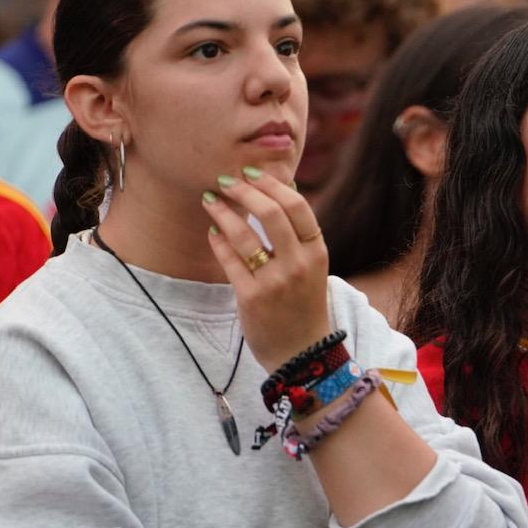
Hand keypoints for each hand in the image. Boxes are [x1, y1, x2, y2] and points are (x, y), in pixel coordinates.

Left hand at [202, 167, 330, 371]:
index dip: (272, 184)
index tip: (252, 173)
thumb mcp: (312, 267)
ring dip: (222, 211)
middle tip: (225, 181)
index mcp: (317, 252)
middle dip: (244, 190)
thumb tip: (280, 190)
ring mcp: (276, 281)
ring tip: (209, 199)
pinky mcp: (252, 297)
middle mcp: (299, 264)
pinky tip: (212, 232)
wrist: (302, 354)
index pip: (297, 206)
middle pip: (271, 213)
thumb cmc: (304, 305)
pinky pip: (229, 260)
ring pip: (245, 234)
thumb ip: (298, 235)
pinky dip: (218, 241)